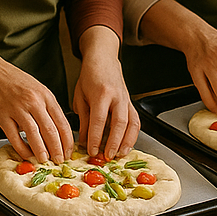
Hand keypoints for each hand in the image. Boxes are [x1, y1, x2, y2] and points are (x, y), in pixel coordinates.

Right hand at [0, 57, 74, 163]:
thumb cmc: (17, 81)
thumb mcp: (39, 89)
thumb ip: (48, 108)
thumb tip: (58, 132)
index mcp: (46, 96)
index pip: (62, 122)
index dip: (67, 140)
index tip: (69, 151)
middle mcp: (33, 102)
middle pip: (50, 130)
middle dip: (57, 149)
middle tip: (59, 160)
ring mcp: (17, 109)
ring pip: (33, 135)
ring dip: (41, 151)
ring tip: (45, 160)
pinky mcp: (2, 116)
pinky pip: (14, 137)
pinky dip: (22, 148)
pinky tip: (26, 154)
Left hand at [73, 26, 139, 158]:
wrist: (104, 59)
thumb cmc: (89, 76)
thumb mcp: (80, 96)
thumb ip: (84, 119)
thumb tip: (84, 140)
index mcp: (101, 94)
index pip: (99, 120)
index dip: (96, 138)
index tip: (91, 150)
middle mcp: (116, 97)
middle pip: (119, 123)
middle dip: (114, 142)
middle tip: (107, 156)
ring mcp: (126, 99)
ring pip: (131, 123)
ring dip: (127, 141)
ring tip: (120, 155)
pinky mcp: (131, 102)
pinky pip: (136, 120)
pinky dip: (133, 135)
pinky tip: (127, 145)